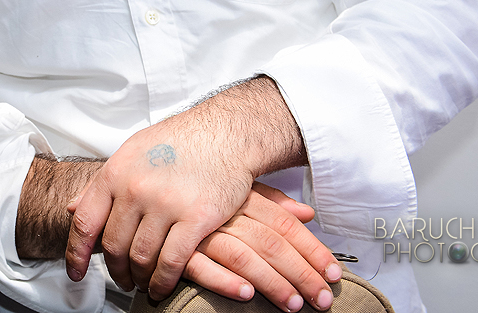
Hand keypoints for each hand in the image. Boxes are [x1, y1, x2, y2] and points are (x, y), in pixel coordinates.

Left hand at [65, 78, 309, 305]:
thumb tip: (71, 207)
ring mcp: (165, 204)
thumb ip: (101, 183)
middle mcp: (135, 189)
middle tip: (123, 280)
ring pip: (141, 257)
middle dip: (116, 270)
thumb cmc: (177, 142)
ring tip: (142, 284)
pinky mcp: (196, 218)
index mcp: (115, 173)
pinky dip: (163, 282)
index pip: (85, 222)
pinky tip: (161, 288)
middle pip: (113, 245)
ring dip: (139, 278)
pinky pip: (172, 262)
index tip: (76, 273)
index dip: (76, 253)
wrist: (224, 132)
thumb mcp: (131, 153)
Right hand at [176, 184, 341, 311]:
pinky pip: (200, 266)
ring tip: (293, 305)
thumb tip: (307, 213)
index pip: (284, 224)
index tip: (333, 274)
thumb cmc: (194, 184)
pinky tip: (246, 295)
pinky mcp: (174, 247)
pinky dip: (225, 281)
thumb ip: (270, 200)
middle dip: (301, 273)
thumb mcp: (235, 188)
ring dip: (271, 282)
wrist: (144, 177)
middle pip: (270, 243)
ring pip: (242, 257)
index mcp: (239, 197)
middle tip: (322, 300)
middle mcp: (222, 211)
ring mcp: (198, 229)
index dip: (312, 250)